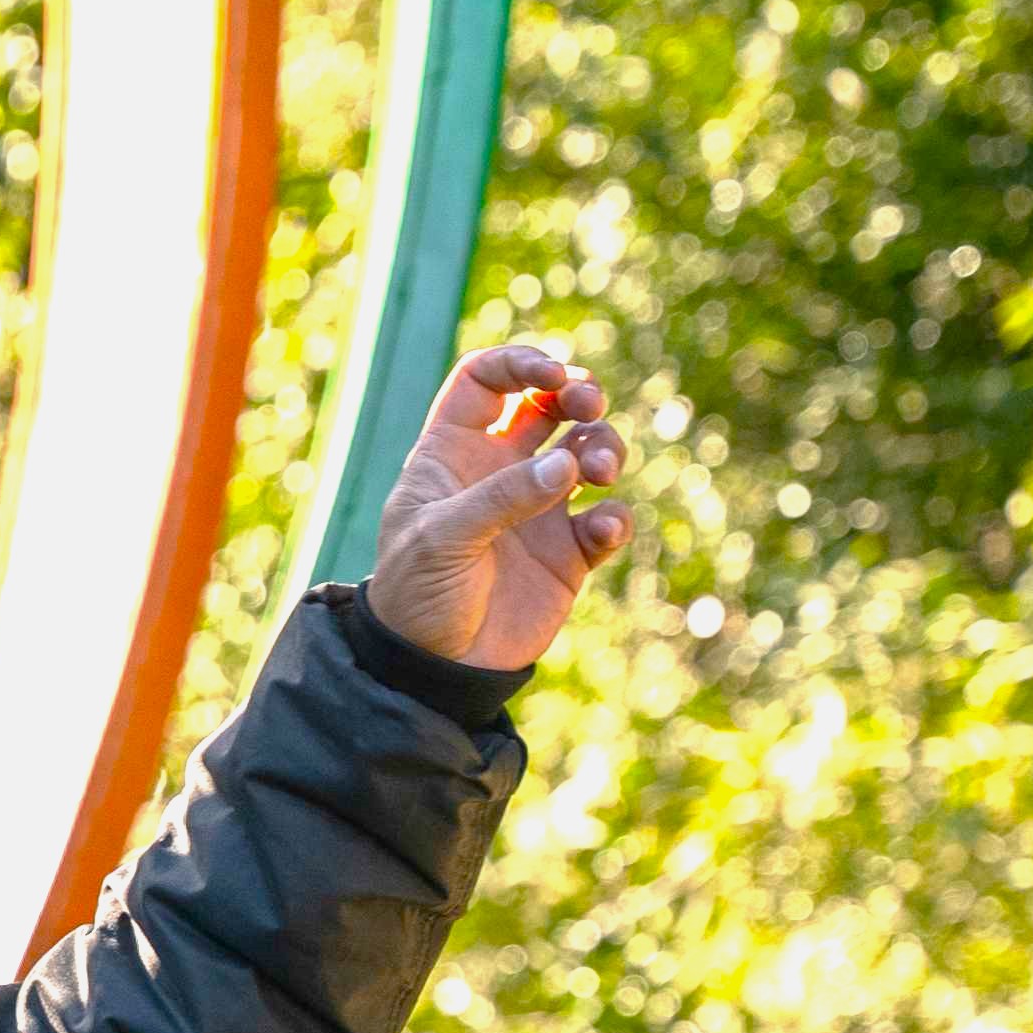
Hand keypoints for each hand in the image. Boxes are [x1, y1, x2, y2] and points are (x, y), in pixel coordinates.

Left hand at [365, 340, 637, 671]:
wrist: (434, 669)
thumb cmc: (417, 595)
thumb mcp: (442, 539)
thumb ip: (501, 498)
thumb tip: (567, 464)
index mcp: (452, 453)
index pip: (485, 379)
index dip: (521, 363)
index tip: (554, 374)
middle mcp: (499, 471)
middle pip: (550, 403)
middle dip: (580, 392)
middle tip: (590, 407)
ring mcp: (537, 509)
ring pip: (588, 451)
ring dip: (605, 447)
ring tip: (599, 473)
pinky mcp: (569, 553)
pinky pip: (607, 518)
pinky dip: (615, 516)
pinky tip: (601, 529)